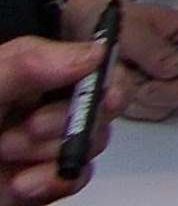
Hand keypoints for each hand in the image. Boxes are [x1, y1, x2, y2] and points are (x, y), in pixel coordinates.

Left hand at [0, 35, 126, 200]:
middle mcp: (42, 108)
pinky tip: (24, 184)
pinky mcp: (44, 182)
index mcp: (31, 77)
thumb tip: (95, 53)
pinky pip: (77, 178)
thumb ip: (33, 61)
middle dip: (72, 120)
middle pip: (100, 105)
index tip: (106, 97)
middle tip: (32, 127)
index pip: (90, 66)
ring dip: (56, 153)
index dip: (107, 79)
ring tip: (10, 153)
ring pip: (93, 142)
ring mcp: (44, 147)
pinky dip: (57, 182)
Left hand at [114, 3, 177, 120]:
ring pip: (165, 105)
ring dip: (135, 96)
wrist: (91, 26)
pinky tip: (117, 87)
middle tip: (125, 76)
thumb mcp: (131, 29)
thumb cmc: (115, 21)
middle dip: (149, 90)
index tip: (150, 81)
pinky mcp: (155, 93)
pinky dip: (129, 104)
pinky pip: (149, 112)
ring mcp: (172, 78)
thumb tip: (175, 69)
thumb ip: (153, 49)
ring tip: (118, 76)